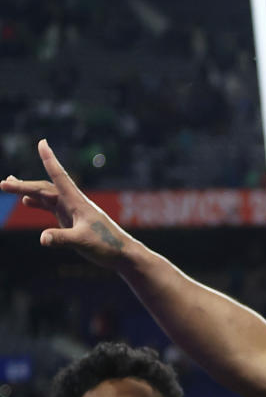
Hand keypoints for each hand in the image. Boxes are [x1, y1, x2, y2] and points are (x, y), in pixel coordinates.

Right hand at [1, 139, 132, 268]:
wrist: (122, 254)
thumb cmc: (107, 246)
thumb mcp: (82, 242)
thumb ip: (62, 239)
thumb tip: (42, 239)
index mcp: (77, 202)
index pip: (60, 177)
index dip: (50, 160)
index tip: (42, 142)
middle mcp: (73, 203)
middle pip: (45, 188)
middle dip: (24, 185)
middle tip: (2, 184)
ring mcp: (72, 211)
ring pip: (46, 196)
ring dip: (28, 191)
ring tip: (8, 184)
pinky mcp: (71, 220)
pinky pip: (51, 207)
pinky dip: (38, 203)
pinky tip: (26, 202)